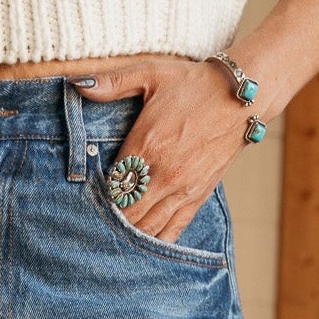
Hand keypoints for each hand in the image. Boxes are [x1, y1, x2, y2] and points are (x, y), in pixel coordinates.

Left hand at [73, 57, 254, 243]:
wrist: (240, 98)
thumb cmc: (193, 84)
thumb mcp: (151, 74)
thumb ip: (113, 83)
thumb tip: (78, 84)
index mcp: (146, 145)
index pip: (111, 185)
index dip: (96, 194)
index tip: (86, 195)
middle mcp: (163, 174)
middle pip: (125, 213)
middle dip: (109, 219)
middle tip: (95, 220)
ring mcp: (181, 191)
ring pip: (146, 229)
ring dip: (128, 234)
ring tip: (114, 234)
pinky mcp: (197, 199)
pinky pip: (172, 232)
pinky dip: (155, 242)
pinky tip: (141, 243)